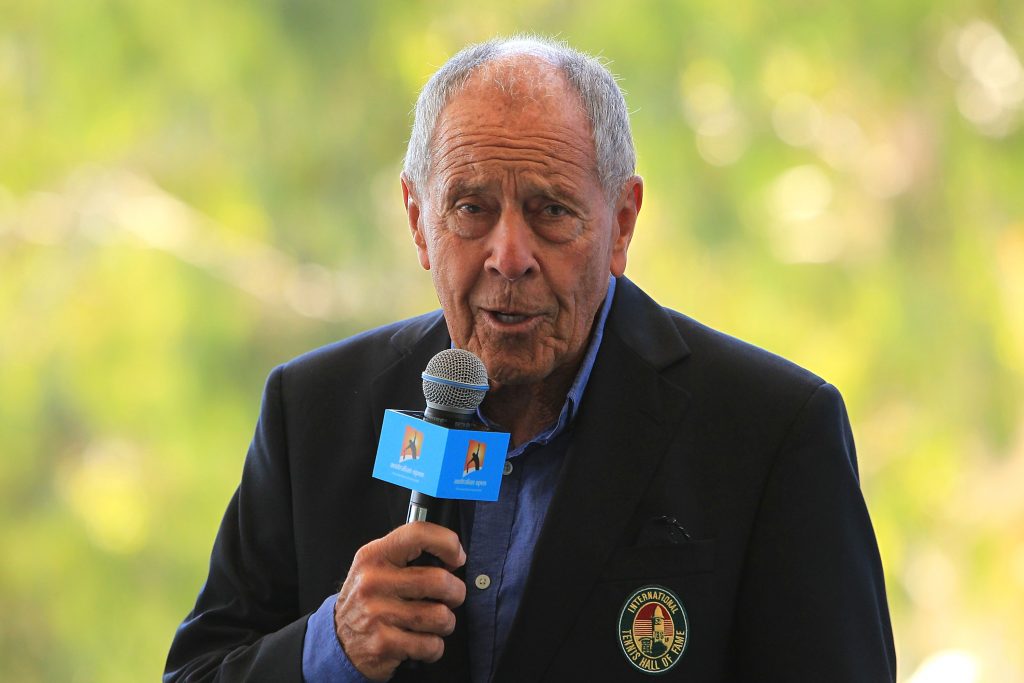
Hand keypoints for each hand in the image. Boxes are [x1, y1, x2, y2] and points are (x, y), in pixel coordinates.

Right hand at [334, 522, 466, 680]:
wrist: (338, 641)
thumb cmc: (369, 599)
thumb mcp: (378, 566)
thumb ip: (408, 554)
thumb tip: (452, 554)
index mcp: (375, 555)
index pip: (418, 534)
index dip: (447, 543)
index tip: (456, 558)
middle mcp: (373, 581)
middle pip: (440, 581)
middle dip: (455, 592)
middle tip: (450, 597)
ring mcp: (377, 614)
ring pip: (441, 616)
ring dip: (445, 623)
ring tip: (432, 622)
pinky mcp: (383, 644)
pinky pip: (432, 645)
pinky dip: (434, 647)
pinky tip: (421, 642)